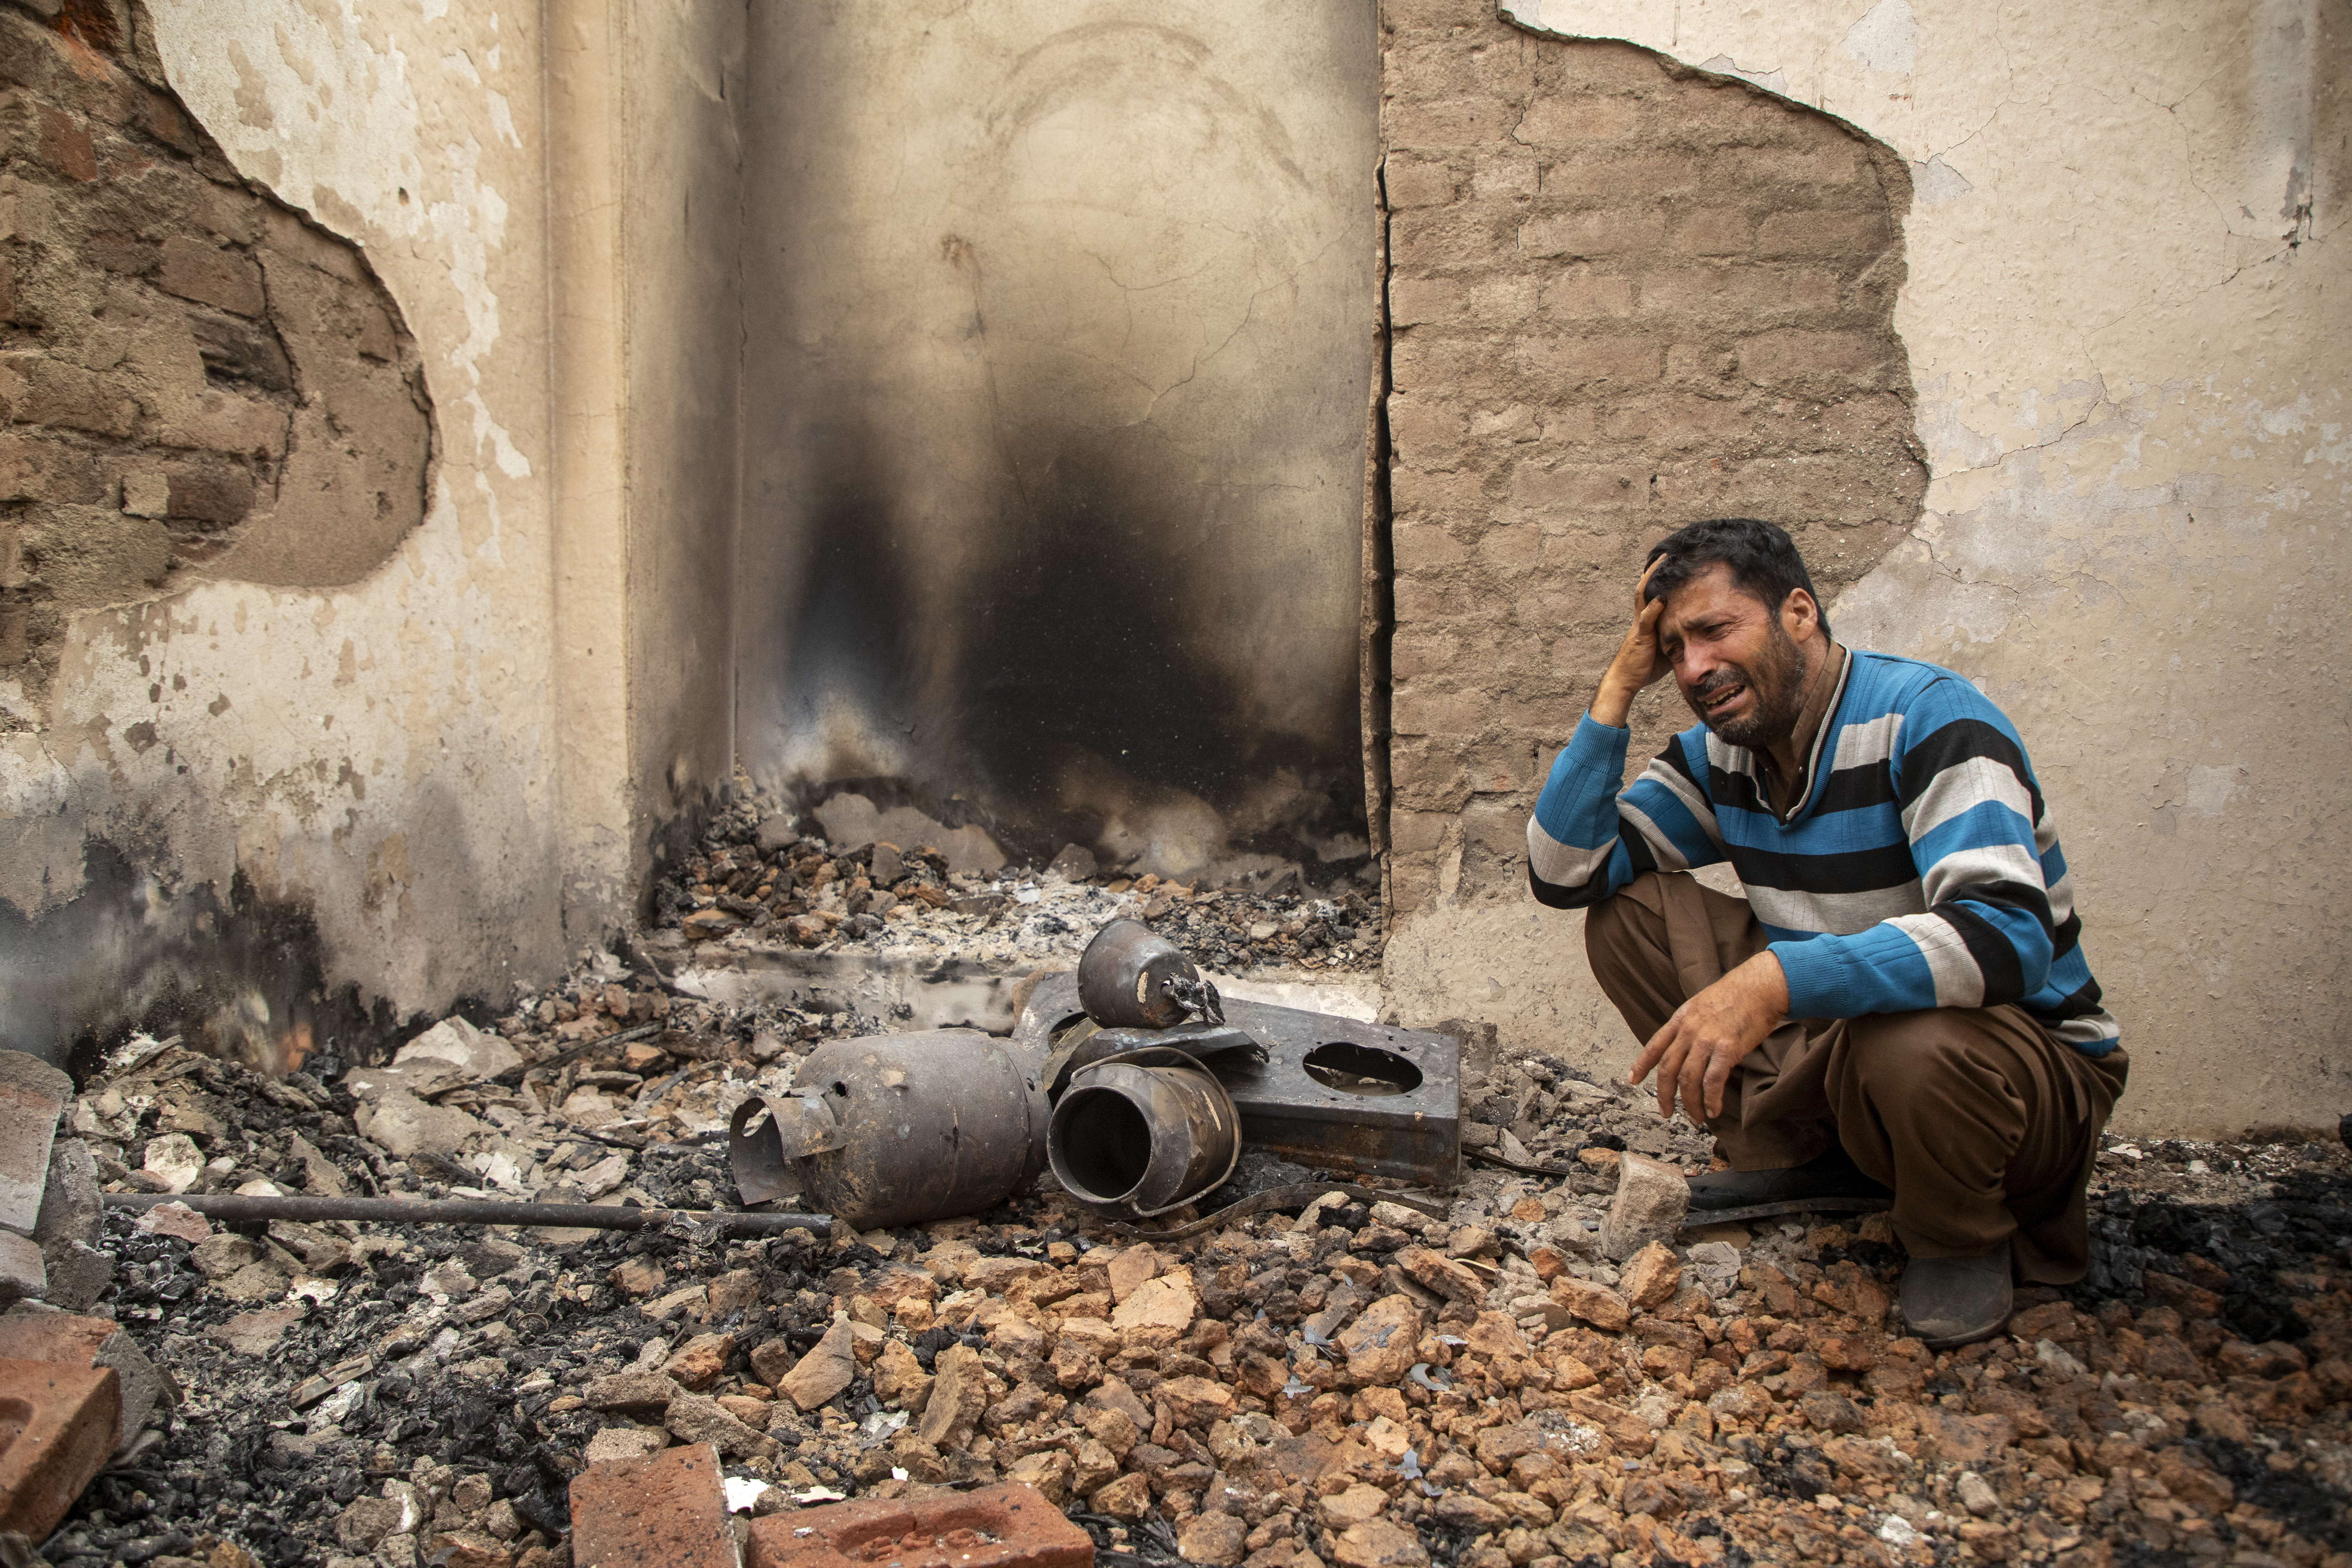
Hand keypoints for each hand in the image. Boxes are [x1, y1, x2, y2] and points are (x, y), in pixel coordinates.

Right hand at [1590, 556, 1672, 726]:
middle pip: (1646, 587)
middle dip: (1655, 569)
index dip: (1659, 577)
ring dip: (1652, 579)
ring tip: (1662, 563)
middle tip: (1667, 552)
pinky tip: (1663, 597)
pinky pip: (1646, 619)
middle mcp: (1642, 617)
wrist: (1625, 680)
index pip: (1653, 592)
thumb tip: (1696, 631)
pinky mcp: (1640, 636)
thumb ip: (1676, 634)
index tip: (1669, 561)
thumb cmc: (1646, 666)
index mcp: (1648, 619)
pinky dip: (1654, 607)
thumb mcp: (1667, 647)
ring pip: (1644, 596)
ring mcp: (1640, 625)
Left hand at [1629, 951, 1788, 1123]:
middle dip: (1664, 1095)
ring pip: (1688, 1080)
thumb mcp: (1704, 1003)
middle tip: (1666, 1112)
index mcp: (1682, 1018)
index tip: (1632, 1080)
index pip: (1655, 1045)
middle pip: (1668, 1069)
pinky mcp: (1727, 1049)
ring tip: (1696, 1117)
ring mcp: (1707, 1039)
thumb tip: (1691, 1047)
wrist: (1762, 985)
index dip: (1641, 1064)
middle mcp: (1689, 1029)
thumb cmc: (1739, 994)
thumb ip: (1693, 1025)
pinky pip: (1713, 1081)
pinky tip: (1714, 1110)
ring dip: (1690, 1104)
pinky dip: (1712, 1100)